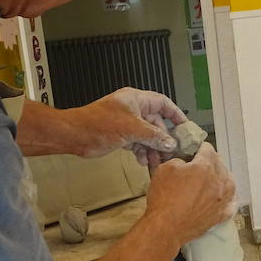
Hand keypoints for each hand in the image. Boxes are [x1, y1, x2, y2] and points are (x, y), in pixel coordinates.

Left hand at [66, 88, 183, 165]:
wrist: (76, 135)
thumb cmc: (97, 124)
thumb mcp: (131, 129)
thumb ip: (153, 136)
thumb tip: (170, 142)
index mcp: (136, 100)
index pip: (162, 103)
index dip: (175, 114)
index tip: (185, 126)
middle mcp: (133, 109)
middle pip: (156, 123)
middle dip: (163, 138)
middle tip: (171, 151)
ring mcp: (126, 122)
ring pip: (147, 135)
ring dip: (152, 148)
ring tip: (156, 160)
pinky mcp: (121, 134)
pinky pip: (137, 142)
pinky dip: (141, 151)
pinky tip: (142, 159)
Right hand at [144, 143, 235, 244]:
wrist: (166, 227)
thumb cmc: (164, 198)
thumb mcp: (165, 168)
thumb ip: (180, 161)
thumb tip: (187, 163)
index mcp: (205, 167)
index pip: (208, 150)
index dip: (200, 148)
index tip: (196, 150)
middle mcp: (219, 182)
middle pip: (221, 165)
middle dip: (212, 161)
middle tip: (202, 163)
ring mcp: (222, 200)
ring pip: (230, 183)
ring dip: (223, 177)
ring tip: (216, 177)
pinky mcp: (221, 215)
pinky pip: (232, 204)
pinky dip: (230, 197)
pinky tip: (225, 196)